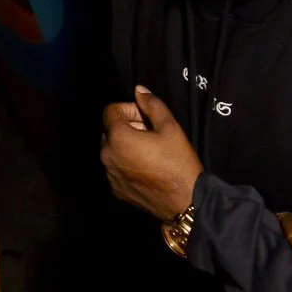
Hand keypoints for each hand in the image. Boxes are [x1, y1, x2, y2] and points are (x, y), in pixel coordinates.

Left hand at [100, 87, 201, 220]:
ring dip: (126, 145)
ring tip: (150, 152)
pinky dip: (126, 163)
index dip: (129, 109)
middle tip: (150, 133)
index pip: (110, 111)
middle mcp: (107, 156)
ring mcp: (110, 175)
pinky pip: (116, 168)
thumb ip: (152, 105)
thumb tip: (139, 90)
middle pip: (110, 130)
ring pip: (112, 150)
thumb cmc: (178, 161)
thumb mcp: (170, 127)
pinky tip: (147, 168)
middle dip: (127, 126)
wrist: (185, 200)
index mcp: (118, 138)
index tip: (146, 118)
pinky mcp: (116, 190)